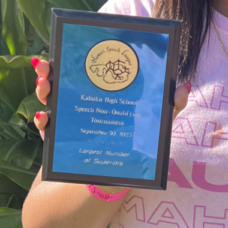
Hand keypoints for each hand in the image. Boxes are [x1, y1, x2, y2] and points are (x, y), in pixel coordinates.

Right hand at [31, 57, 190, 136]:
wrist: (108, 182)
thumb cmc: (131, 148)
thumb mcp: (151, 127)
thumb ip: (168, 108)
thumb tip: (185, 86)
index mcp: (98, 93)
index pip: (85, 69)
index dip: (75, 55)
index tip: (72, 45)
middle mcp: (77, 102)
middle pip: (60, 79)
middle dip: (50, 69)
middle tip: (47, 65)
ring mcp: (64, 120)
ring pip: (48, 98)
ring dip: (43, 89)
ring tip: (45, 85)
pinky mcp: (57, 140)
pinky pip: (46, 128)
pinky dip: (43, 121)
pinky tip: (44, 117)